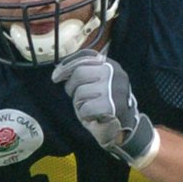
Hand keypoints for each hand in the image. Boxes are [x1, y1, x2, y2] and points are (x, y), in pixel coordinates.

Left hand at [52, 48, 158, 168]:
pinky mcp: (112, 106)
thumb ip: (84, 72)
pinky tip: (92, 116)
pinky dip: (84, 115)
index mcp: (111, 65)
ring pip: (80, 92)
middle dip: (71, 86)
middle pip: (80, 73)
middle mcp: (115, 73)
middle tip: (74, 96)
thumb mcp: (97, 82)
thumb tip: (59, 71)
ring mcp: (114, 89)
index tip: (56, 76)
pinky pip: (85, 108)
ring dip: (79, 103)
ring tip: (88, 107)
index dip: (68, 64)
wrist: (126, 125)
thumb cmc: (105, 103)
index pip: (86, 55)